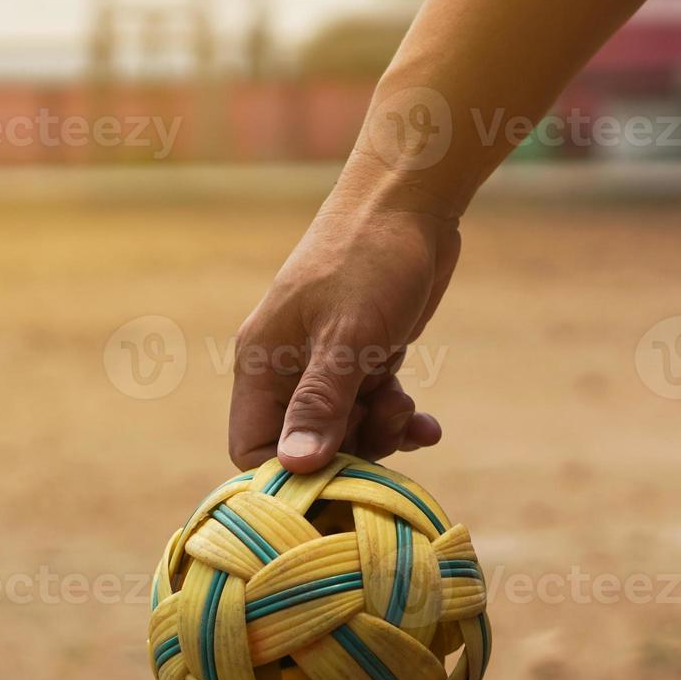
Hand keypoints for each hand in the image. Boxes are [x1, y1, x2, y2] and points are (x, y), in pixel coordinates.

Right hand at [228, 193, 460, 473]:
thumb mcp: (349, 335)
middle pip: (306, 446)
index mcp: (262, 363)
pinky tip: (428, 424)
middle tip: (389, 421)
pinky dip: (399, 419)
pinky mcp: (364, 357)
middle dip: (351, 449)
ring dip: (381, 432)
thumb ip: (321, 402)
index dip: (291, 473)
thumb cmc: (372, 259)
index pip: (253, 448)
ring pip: (345, 431)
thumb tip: (296, 466)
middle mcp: (286, 369)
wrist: (411, 203)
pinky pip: (374, 409)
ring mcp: (327, 364)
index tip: (340, 476)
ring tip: (407, 405)